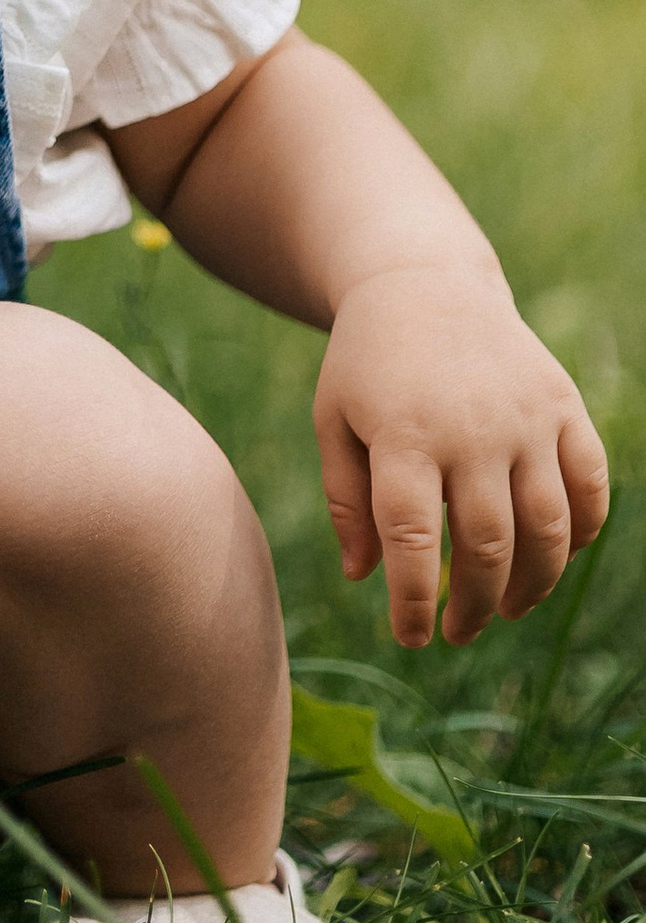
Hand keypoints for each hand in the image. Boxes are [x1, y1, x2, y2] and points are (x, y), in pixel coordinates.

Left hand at [314, 265, 609, 647]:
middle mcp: (471, 428)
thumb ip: (347, 501)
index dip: (414, 601)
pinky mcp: (562, 405)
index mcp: (403, 435)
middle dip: (476, 605)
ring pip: (548, 527)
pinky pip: (589, 485)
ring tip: (506, 608)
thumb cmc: (368, 366)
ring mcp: (525, 416)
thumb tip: (363, 578)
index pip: (414, 540)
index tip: (412, 637)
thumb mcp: (334, 422)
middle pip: (488, 544)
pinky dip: (581, 533)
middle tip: (459, 631)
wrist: (424, 284)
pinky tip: (553, 557)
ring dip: (533, 584)